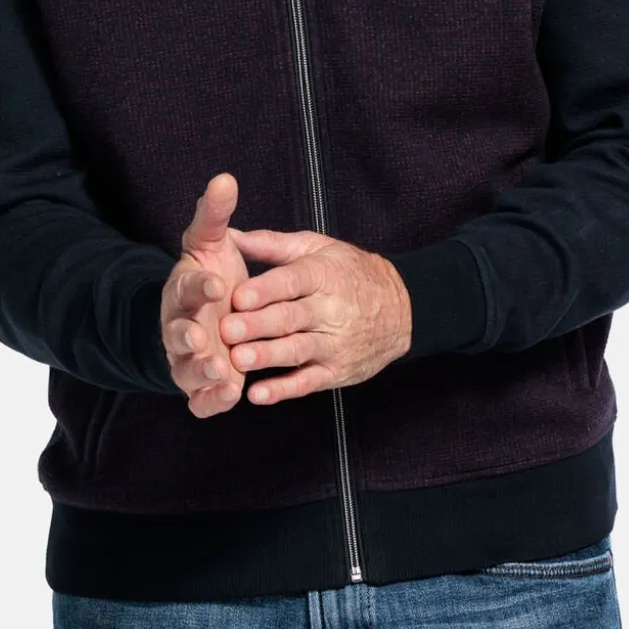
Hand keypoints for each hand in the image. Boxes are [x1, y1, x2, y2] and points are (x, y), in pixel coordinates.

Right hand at [160, 172, 251, 417]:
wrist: (205, 319)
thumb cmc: (211, 278)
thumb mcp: (212, 244)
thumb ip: (215, 215)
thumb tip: (226, 178)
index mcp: (183, 291)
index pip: (185, 287)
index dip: (198, 286)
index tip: (216, 283)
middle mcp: (181, 327)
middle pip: (176, 334)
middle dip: (187, 337)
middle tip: (203, 337)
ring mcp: (189, 360)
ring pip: (187, 370)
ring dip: (201, 371)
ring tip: (221, 368)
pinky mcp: (203, 387)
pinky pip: (202, 400)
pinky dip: (212, 400)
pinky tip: (230, 395)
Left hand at [218, 228, 412, 404]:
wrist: (402, 309)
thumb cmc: (350, 273)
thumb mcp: (317, 247)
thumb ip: (271, 244)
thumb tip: (231, 234)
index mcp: (324, 274)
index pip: (293, 281)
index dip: (266, 289)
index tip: (238, 296)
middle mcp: (330, 310)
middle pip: (291, 318)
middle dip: (258, 325)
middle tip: (226, 330)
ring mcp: (334, 344)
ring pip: (298, 350)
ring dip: (267, 357)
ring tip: (239, 360)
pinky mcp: (336, 371)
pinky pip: (308, 382)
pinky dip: (283, 391)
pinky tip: (258, 395)